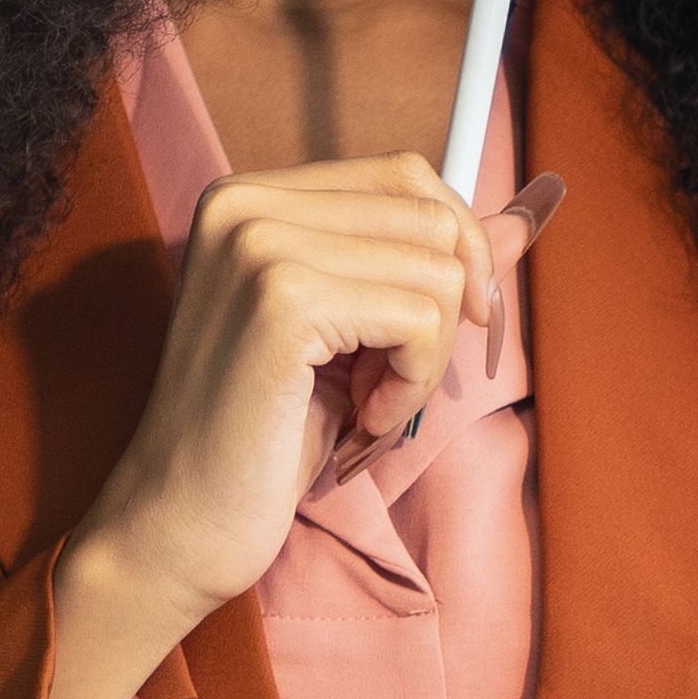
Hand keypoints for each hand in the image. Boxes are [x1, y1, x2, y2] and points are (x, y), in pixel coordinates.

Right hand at [39, 162, 561, 698]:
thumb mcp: (355, 333)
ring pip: (438, 269)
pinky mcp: (283, 302)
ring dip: (423, 357)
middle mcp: (245, 205)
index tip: (446, 325)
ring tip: (364, 403)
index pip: (406, 177)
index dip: (453, 250)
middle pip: (430, 217)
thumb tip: (519, 221)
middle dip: (442, 310)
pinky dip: (410, 384)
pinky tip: (358, 419)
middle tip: (390, 380)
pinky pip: (421, 318)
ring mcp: (260, 247)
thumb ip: (424, 265)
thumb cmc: (263, 434)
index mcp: (250, 199)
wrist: (178, 522)